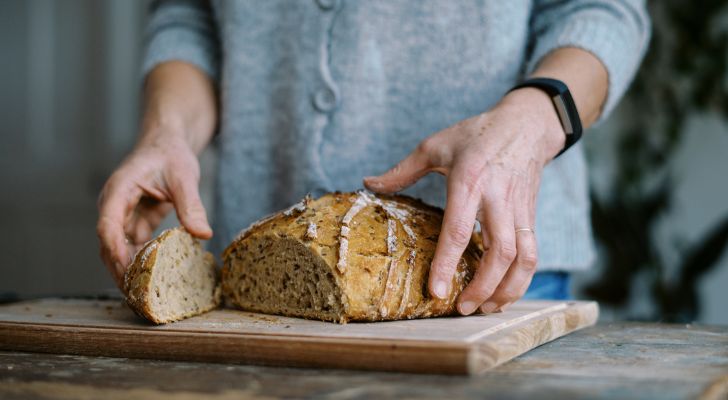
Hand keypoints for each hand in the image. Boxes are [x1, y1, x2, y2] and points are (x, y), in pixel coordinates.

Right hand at [96, 133, 211, 289]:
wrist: (168, 142)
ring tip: (144, 295)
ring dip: (129, 270)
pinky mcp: (135, 222)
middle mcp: (114, 205)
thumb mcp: (184, 176)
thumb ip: (190, 204)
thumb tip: (203, 234)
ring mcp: (122, 215)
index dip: (115, 250)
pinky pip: (134, 246)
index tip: (127, 270)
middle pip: (109, 243)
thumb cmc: (172, 154)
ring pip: (119, 249)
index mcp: (119, 190)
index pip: (108, 225)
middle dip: (119, 269)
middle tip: (137, 295)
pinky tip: (154, 278)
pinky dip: (141, 262)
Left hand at [364, 88, 564, 314]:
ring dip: (506, 289)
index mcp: (469, 180)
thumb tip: (368, 184)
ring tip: (485, 309)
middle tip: (462, 308)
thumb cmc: (476, 134)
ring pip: (522, 257)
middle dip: (482, 286)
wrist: (526, 125)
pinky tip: (503, 294)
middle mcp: (497, 198)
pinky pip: (532, 254)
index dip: (446, 263)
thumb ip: (402, 170)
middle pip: (499, 252)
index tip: (436, 291)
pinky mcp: (531, 216)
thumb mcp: (436, 145)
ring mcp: (518, 209)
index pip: (458, 229)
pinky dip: (521, 279)